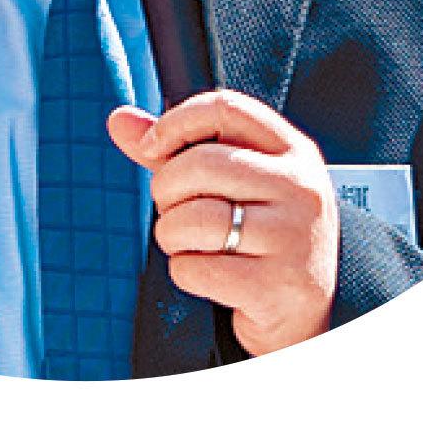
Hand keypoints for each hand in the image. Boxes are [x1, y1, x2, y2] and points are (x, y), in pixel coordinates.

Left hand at [108, 89, 337, 356]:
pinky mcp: (278, 287)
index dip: (175, 122)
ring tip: (188, 244)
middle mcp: (301, 187)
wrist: (303, 314)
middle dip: (167, 189)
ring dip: (172, 234)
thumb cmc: (258, 237)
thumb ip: (175, 148)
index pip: (225, 108)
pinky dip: (185, 273)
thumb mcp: (228, 183)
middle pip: (201, 163)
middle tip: (173, 209)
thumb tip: (119, 119)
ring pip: (195, 218)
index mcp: (292, 150)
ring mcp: (295, 237)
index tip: (151, 147)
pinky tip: (208, 276)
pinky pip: (198, 269)